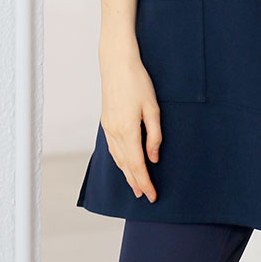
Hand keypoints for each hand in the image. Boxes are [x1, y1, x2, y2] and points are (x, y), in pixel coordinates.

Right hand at [98, 43, 162, 202]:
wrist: (117, 65)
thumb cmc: (138, 82)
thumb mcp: (152, 108)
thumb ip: (154, 135)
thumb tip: (153, 158)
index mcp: (128, 131)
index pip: (138, 164)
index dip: (145, 182)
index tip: (152, 195)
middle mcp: (115, 133)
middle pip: (126, 165)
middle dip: (136, 182)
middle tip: (144, 196)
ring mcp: (108, 128)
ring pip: (117, 158)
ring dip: (126, 173)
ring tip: (134, 185)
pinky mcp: (106, 122)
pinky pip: (112, 148)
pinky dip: (119, 160)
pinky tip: (123, 164)